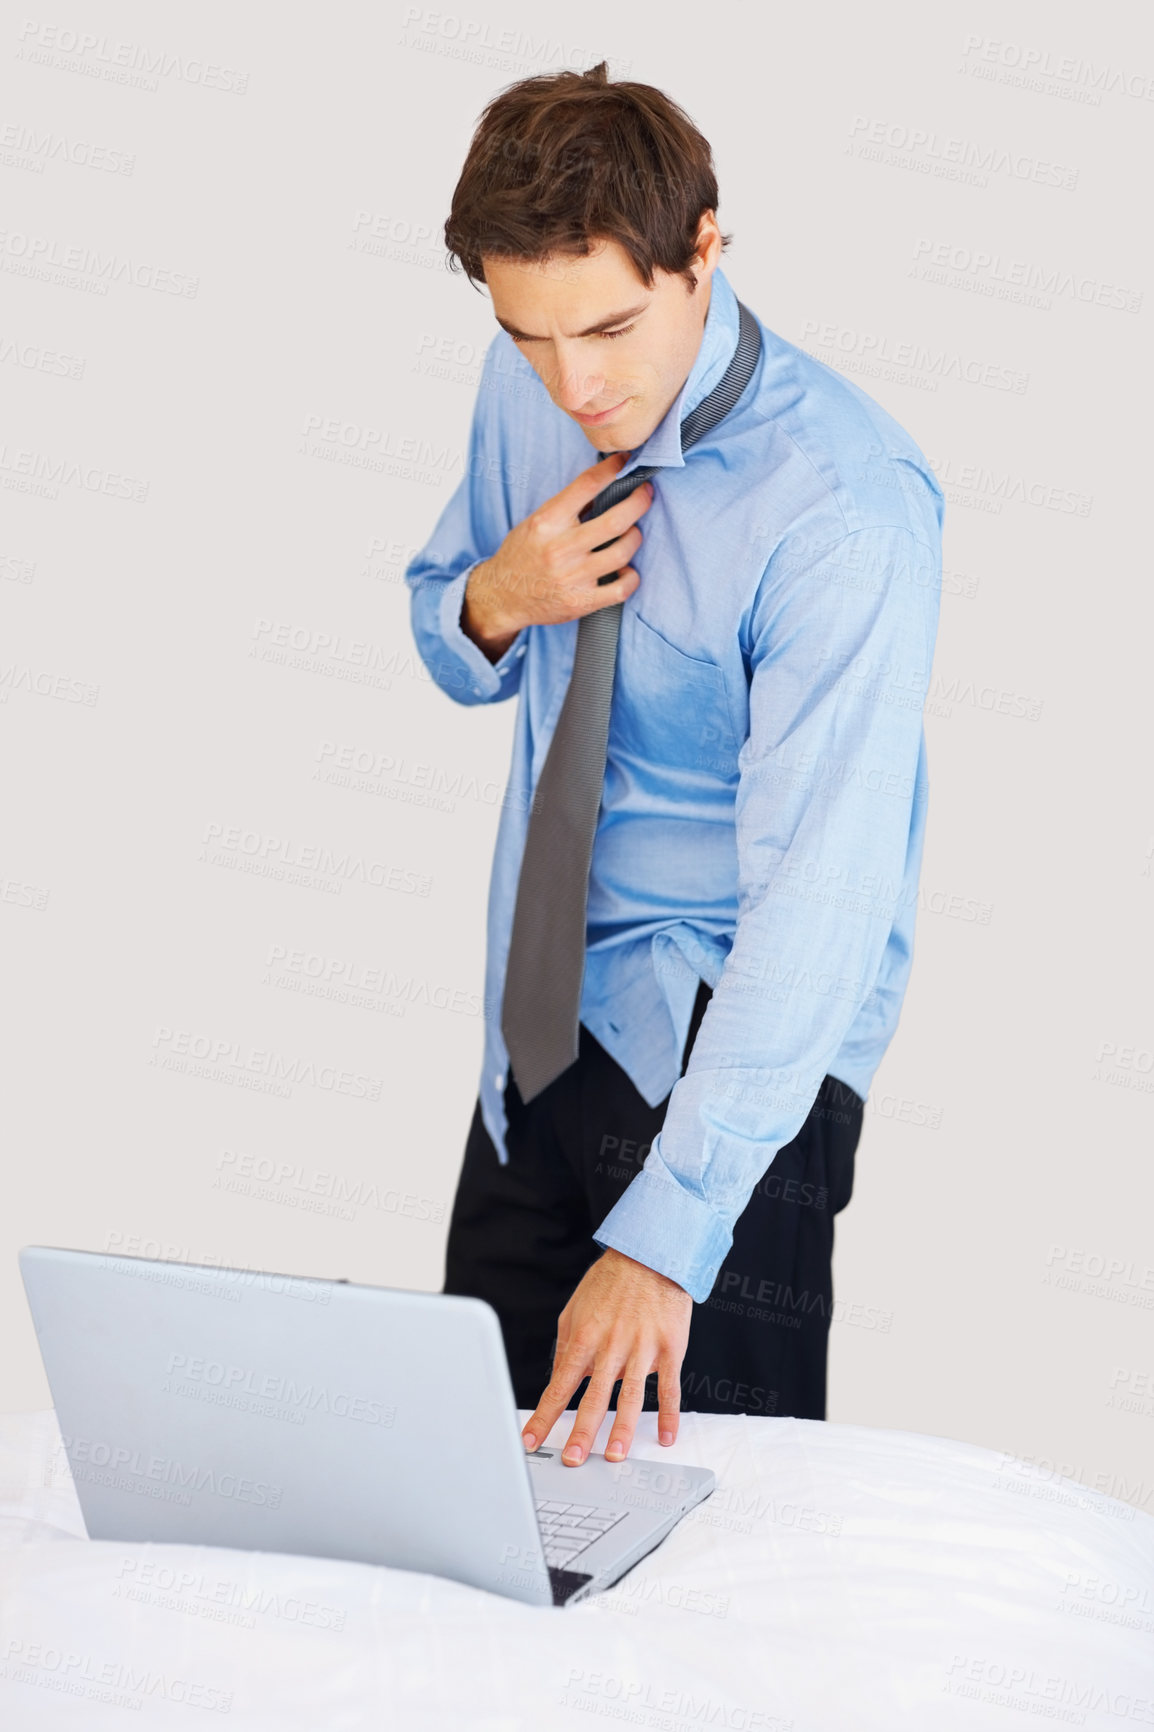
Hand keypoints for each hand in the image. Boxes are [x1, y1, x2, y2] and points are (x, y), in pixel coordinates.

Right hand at [461, 451, 653, 659]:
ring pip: (622, 552)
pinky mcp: (581, 603)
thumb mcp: (536, 523)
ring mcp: (572, 578)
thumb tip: (604, 482)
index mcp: (547, 522)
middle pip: (615, 521)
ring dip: (635, 538)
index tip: (626, 462)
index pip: (587, 485)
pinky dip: (631, 577)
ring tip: (633, 533)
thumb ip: (567, 507)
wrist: (503, 597)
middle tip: (645, 494)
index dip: (612, 469)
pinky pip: (621, 589)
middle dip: (639, 502)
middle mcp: (560, 549)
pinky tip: (627, 570)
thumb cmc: (522, 555)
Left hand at [521, 1248, 691, 1465]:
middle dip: (581, 1432)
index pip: (559, 1385)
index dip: (544, 1416)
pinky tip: (667, 1436)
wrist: (650, 1254)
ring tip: (615, 1456)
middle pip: (594, 1397)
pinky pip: (670, 1386)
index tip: (530, 1441)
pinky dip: (669, 1414)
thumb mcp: (574, 1310)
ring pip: (632, 1397)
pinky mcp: (670, 1346)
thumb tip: (558, 1381)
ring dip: (623, 1430)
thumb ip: (566, 1347)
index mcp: (584, 1337)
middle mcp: (611, 1345)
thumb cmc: (610, 1282)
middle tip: (572, 1459)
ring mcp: (642, 1347)